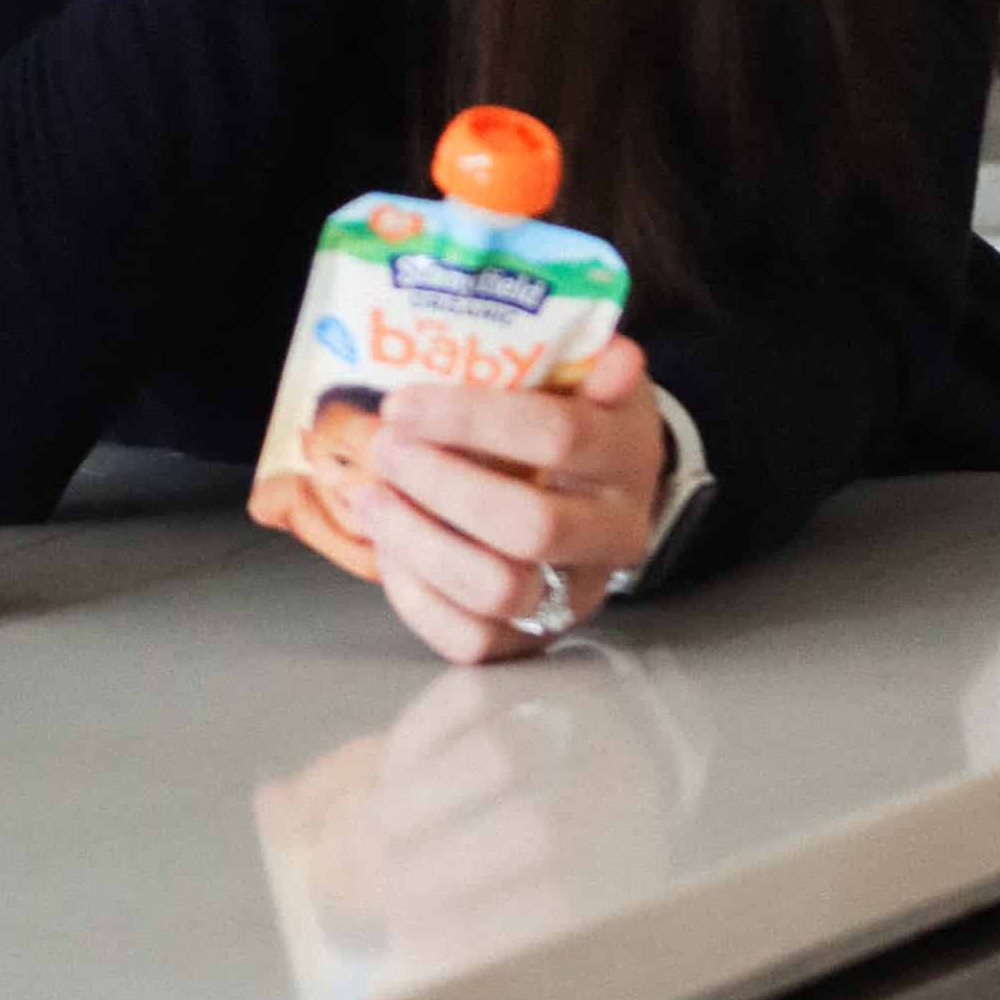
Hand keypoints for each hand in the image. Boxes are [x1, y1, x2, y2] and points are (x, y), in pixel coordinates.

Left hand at [357, 338, 663, 664]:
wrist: (594, 489)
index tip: (402, 403)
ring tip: (370, 496)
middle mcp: (614, 534)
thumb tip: (618, 358)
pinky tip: (390, 546)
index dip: (471, 419)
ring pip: (497, 590)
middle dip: (440, 484)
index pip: (558, 437)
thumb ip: (594, 363)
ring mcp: (577, 593)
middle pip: (529, 525)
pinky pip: (472, 640)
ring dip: (419, 541)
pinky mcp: (534, 637)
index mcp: (629, 456)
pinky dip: (417, 596)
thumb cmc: (573, 416)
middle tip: (384, 449)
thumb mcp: (588, 377)